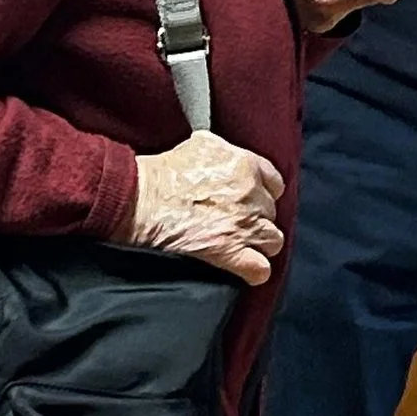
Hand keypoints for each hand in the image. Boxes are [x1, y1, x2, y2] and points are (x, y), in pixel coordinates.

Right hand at [128, 131, 286, 283]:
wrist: (141, 200)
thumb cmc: (164, 172)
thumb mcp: (203, 144)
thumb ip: (227, 150)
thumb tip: (231, 156)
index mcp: (247, 165)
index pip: (276, 184)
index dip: (263, 194)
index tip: (252, 200)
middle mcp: (251, 194)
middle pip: (272, 213)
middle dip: (257, 219)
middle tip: (237, 222)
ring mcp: (243, 225)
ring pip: (273, 240)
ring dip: (260, 244)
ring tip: (243, 245)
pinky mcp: (228, 251)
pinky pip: (260, 269)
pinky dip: (255, 271)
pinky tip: (246, 269)